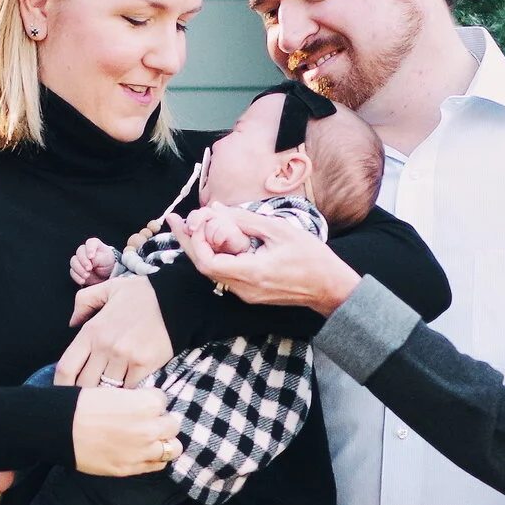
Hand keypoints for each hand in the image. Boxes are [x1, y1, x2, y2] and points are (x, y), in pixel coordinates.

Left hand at [55, 273, 171, 386]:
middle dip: (84, 394)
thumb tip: (71, 323)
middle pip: (84, 384)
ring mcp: (124, 357)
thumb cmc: (141, 295)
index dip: (59, 386)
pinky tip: (128, 389)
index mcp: (92, 330)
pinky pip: (128, 389)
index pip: (66, 367)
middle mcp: (105, 346)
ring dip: (106, 394)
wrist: (177, 299)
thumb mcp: (108, 289)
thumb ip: (84, 301)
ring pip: (106, 390)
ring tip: (108, 395)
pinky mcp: (144, 365)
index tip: (63, 393)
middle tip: (88, 398)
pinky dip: (126, 392)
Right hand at [68, 238, 119, 287]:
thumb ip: (98, 258)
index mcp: (94, 244)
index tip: (91, 257)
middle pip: (79, 252)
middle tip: (89, 269)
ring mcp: (79, 260)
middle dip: (83, 261)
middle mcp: (85, 251)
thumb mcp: (107, 259)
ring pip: (74, 262)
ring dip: (79, 269)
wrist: (105, 274)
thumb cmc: (107, 263)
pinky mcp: (76, 269)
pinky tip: (82, 281)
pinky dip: (77, 277)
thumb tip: (90, 259)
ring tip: (87, 276)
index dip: (90, 249)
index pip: (90, 243)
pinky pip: (72, 272)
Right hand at [71, 385, 180, 476]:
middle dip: (162, 421)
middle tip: (147, 421)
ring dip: (163, 442)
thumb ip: (135, 400)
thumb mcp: (113, 392)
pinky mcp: (131, 468)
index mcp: (146, 404)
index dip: (151, 401)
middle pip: (173, 424)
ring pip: (173, 448)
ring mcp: (142, 451)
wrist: (59, 429)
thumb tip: (146, 405)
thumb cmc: (82, 405)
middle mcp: (150, 428)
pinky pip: (157, 465)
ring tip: (150, 439)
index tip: (140, 403)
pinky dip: (154, 458)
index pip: (162, 400)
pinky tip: (142, 452)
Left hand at [173, 208, 360, 314]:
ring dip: (202, 247)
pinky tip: (216, 238)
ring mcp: (246, 294)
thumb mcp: (280, 231)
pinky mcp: (251, 293)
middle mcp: (243, 288)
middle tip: (174, 219)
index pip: (207, 261)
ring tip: (193, 224)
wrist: (330, 288)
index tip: (195, 219)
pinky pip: (226, 273)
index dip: (195, 240)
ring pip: (213, 270)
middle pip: (204, 266)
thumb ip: (246, 220)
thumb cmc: (311, 258)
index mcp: (250, 273)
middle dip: (188, 241)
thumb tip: (216, 210)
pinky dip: (217, 254)